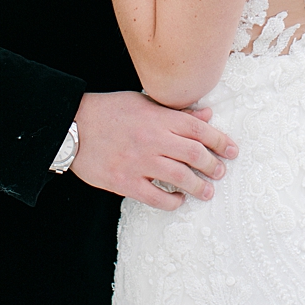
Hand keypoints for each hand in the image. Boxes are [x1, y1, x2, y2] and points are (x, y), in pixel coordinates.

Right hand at [72, 90, 238, 210]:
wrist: (72, 126)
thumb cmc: (109, 111)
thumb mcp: (143, 102)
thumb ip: (176, 112)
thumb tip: (207, 116)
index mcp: (158, 117)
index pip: (198, 129)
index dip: (220, 141)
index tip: (232, 151)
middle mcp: (152, 139)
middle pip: (194, 154)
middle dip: (213, 165)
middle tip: (220, 172)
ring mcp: (139, 162)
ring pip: (180, 177)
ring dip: (199, 187)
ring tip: (207, 192)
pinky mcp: (125, 182)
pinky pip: (156, 197)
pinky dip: (172, 201)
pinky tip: (178, 199)